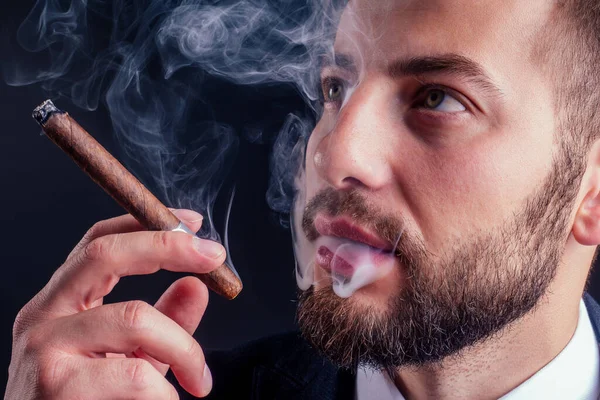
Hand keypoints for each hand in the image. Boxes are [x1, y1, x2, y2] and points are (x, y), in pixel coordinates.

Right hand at [5, 210, 223, 398]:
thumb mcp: (131, 355)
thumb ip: (163, 320)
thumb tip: (197, 286)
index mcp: (58, 302)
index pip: (98, 242)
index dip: (147, 224)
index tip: (192, 222)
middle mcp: (42, 316)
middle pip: (106, 255)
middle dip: (168, 247)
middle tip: (214, 258)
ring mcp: (45, 351)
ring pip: (136, 319)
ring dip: (185, 350)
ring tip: (198, 379)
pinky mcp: (58, 389)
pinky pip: (138, 377)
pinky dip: (167, 392)